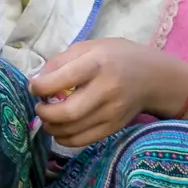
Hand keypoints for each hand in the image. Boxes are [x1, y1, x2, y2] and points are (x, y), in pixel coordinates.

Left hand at [29, 39, 187, 148]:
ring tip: (48, 117)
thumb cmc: (117, 57)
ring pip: (72, 130)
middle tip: (40, 107)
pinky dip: (64, 138)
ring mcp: (112, 112)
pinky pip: (82, 140)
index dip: (39, 87)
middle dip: (44, 113)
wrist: (154, 77)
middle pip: (66, 112)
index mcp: (97, 63)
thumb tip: (36, 81)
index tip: (34, 87)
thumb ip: (61, 61)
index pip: (61, 80)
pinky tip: (60, 129)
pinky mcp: (114, 127)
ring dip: (51, 127)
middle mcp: (106, 89)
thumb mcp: (90, 47)